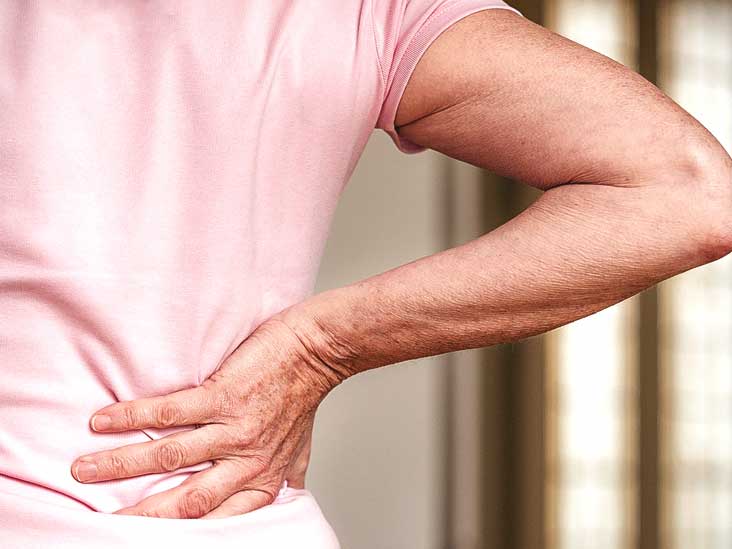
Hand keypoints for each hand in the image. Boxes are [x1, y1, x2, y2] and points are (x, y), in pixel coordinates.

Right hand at [70, 315, 342, 517]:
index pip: (215, 520)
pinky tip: (103, 422)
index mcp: (262, 481)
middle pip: (185, 501)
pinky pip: (170, 413)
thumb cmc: (303, 399)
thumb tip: (288, 496)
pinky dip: (133, 418)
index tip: (141, 535)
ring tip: (84, 469)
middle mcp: (246, 462)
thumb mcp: (299, 450)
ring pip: (168, 457)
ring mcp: (232, 429)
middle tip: (104, 519)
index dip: (178, 534)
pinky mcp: (222, 396)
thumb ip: (287, 478)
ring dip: (121, 465)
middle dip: (141, 514)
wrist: (316, 350)